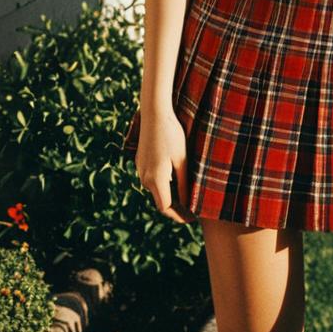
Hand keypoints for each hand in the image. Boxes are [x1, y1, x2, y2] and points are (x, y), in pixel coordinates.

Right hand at [134, 108, 196, 223]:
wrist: (154, 114)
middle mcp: (144, 178)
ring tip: (186, 196)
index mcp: (156, 179)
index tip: (191, 218)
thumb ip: (184, 184)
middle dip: (175, 207)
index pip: (165, 207)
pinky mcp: (140, 162)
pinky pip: (151, 179)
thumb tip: (188, 204)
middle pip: (160, 200)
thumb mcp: (182, 160)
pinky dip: (163, 184)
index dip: (178, 216)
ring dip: (169, 195)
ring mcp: (140, 170)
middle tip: (192, 210)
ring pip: (155, 190)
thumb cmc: (172, 135)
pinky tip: (175, 179)